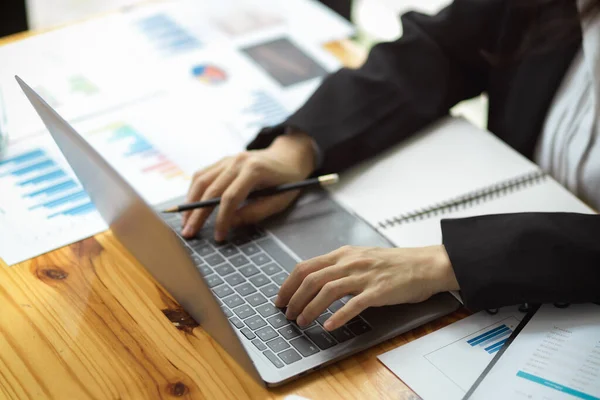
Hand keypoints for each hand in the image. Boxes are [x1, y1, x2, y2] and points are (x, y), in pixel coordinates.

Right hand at [182, 130, 315, 239]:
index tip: (219, 236)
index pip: (230, 197)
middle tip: (189, 233)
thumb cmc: (287, 181)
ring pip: (201, 180)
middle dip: (198, 214)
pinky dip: (193, 190)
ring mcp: (228, 158)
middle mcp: (237, 161)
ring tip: (185, 222)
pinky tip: (190, 205)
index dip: (222, 219)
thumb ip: (255, 213)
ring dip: (190, 202)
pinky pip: (202, 174)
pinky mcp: (223, 160)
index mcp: (254, 170)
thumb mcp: (279, 201)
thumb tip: (230, 223)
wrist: (288, 156)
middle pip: (211, 189)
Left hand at [274, 245, 458, 330]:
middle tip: (287, 314)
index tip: (280, 298)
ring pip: (327, 290)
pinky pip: (354, 304)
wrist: (425, 264)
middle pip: (311, 278)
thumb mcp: (361, 258)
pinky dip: (339, 316)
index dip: (288, 284)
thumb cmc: (394, 264)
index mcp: (343, 254)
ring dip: (310, 308)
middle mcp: (350, 262)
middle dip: (294, 298)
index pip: (306, 266)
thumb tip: (315, 281)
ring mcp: (364, 276)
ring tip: (302, 321)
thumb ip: (339, 266)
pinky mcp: (378, 290)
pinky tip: (329, 326)